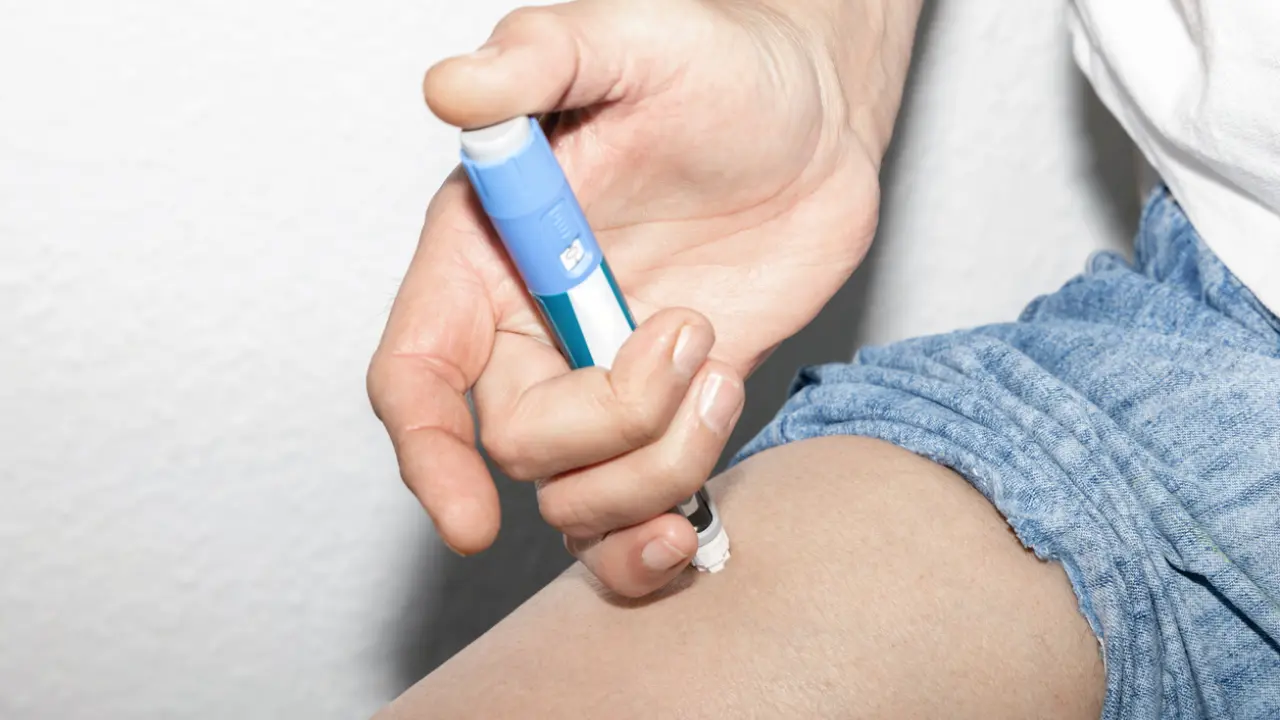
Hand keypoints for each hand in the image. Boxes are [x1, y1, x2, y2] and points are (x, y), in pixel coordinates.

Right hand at [369, 0, 918, 596]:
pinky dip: (668, 524)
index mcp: (490, 254)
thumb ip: (540, 59)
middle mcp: (532, 328)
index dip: (427, 450)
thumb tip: (454, 88)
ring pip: (582, 497)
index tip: (468, 514)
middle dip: (610, 419)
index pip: (417, 372)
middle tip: (691, 332)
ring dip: (659, 463)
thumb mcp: (630, 42)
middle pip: (518, 445)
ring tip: (720, 368)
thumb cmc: (716, 70)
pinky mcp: (672, 411)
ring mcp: (602, 379)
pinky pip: (642, 509)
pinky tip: (711, 455)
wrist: (812, 115)